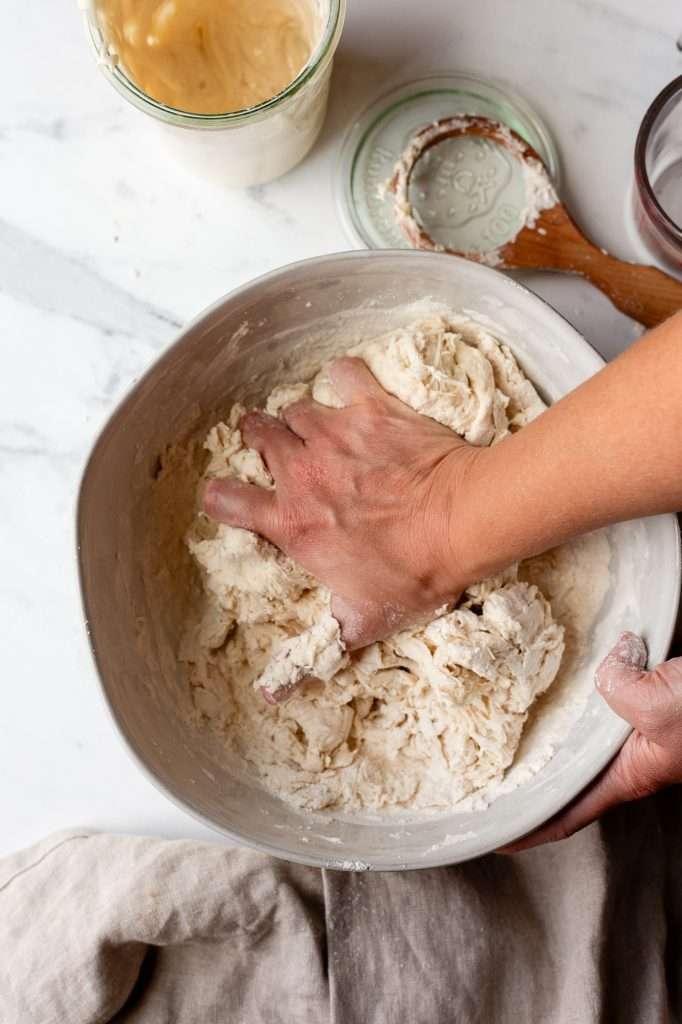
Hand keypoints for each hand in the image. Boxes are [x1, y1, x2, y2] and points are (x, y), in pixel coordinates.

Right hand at [203, 357, 480, 648]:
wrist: (462, 522)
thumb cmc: (412, 572)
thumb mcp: (361, 620)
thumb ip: (315, 650)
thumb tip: (274, 694)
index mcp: (292, 522)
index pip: (228, 501)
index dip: (222, 497)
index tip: (228, 496)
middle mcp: (301, 471)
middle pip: (257, 435)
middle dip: (259, 438)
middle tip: (272, 446)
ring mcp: (334, 434)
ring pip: (295, 407)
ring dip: (301, 417)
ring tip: (317, 427)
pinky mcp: (370, 408)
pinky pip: (344, 376)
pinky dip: (346, 380)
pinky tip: (353, 390)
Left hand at [501, 632, 681, 851]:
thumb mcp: (663, 706)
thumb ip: (621, 693)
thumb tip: (605, 669)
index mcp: (626, 775)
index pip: (565, 814)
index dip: (527, 829)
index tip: (493, 836)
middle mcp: (624, 755)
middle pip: (564, 775)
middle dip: (526, 779)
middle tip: (482, 773)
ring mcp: (633, 726)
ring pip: (577, 735)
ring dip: (544, 733)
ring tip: (505, 726)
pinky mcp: (642, 695)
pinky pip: (596, 696)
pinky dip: (573, 691)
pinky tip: (553, 674)